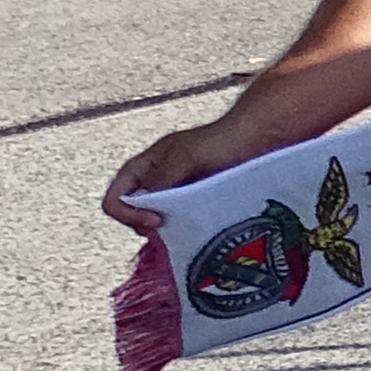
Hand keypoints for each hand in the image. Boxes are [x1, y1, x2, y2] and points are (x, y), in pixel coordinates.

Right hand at [103, 120, 234, 237]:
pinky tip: (198, 230)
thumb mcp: (184, 155)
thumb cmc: (221, 139)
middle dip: (146, 226)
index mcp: (141, 169)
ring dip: (166, 232)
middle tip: (170, 229)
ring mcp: (174, 196)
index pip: (114, 201)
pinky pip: (179, 225)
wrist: (256, 138)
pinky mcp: (194, 206)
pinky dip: (183, 232)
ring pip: (155, 224)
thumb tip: (142, 202)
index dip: (128, 214)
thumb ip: (160, 178)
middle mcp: (153, 184)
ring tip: (186, 230)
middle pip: (132, 216)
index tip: (155, 220)